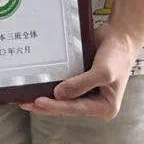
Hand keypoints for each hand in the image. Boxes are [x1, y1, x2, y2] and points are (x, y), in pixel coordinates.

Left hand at [19, 23, 138, 119]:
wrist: (119, 36)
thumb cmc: (116, 55)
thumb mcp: (103, 72)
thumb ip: (82, 84)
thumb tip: (59, 94)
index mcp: (104, 107)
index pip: (75, 108)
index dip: (55, 106)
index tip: (38, 102)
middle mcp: (93, 103)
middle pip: (66, 106)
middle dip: (46, 105)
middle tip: (25, 103)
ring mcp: (85, 92)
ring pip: (62, 98)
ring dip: (45, 97)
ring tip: (24, 98)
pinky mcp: (78, 81)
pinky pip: (62, 85)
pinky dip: (49, 85)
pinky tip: (35, 84)